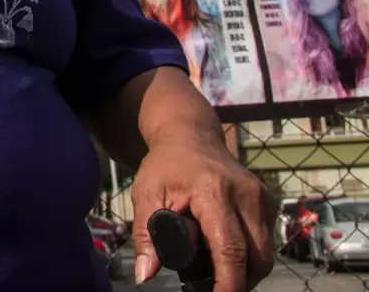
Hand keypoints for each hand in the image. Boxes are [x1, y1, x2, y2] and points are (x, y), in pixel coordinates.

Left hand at [130, 133, 273, 290]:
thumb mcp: (146, 195)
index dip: (228, 284)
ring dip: (246, 271)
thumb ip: (145, 236)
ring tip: (217, 271)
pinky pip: (265, 241)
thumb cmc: (165, 166)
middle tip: (212, 288)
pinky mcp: (268, 201)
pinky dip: (250, 255)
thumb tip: (146, 275)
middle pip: (256, 258)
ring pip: (265, 254)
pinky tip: (227, 253)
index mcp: (213, 192)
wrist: (189, 136)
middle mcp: (245, 194)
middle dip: (239, 282)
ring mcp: (261, 198)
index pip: (230, 249)